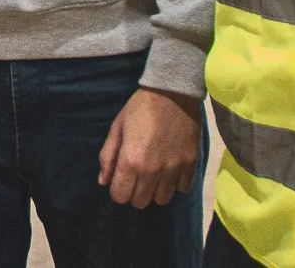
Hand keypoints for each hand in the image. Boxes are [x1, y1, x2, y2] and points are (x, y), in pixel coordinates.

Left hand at [98, 86, 201, 208]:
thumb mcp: (117, 128)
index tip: (120, 179)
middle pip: (140, 202)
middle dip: (135, 192)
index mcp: (131, 160)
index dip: (117, 190)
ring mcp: (174, 169)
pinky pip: (182, 189)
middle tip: (136, 176)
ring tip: (154, 173)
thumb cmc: (140, 108)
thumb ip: (107, 156)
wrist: (172, 92)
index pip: (120, 197)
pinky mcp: (191, 164)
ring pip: (162, 199)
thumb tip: (103, 181)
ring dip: (155, 190)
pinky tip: (170, 168)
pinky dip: (175, 183)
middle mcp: (152, 170)